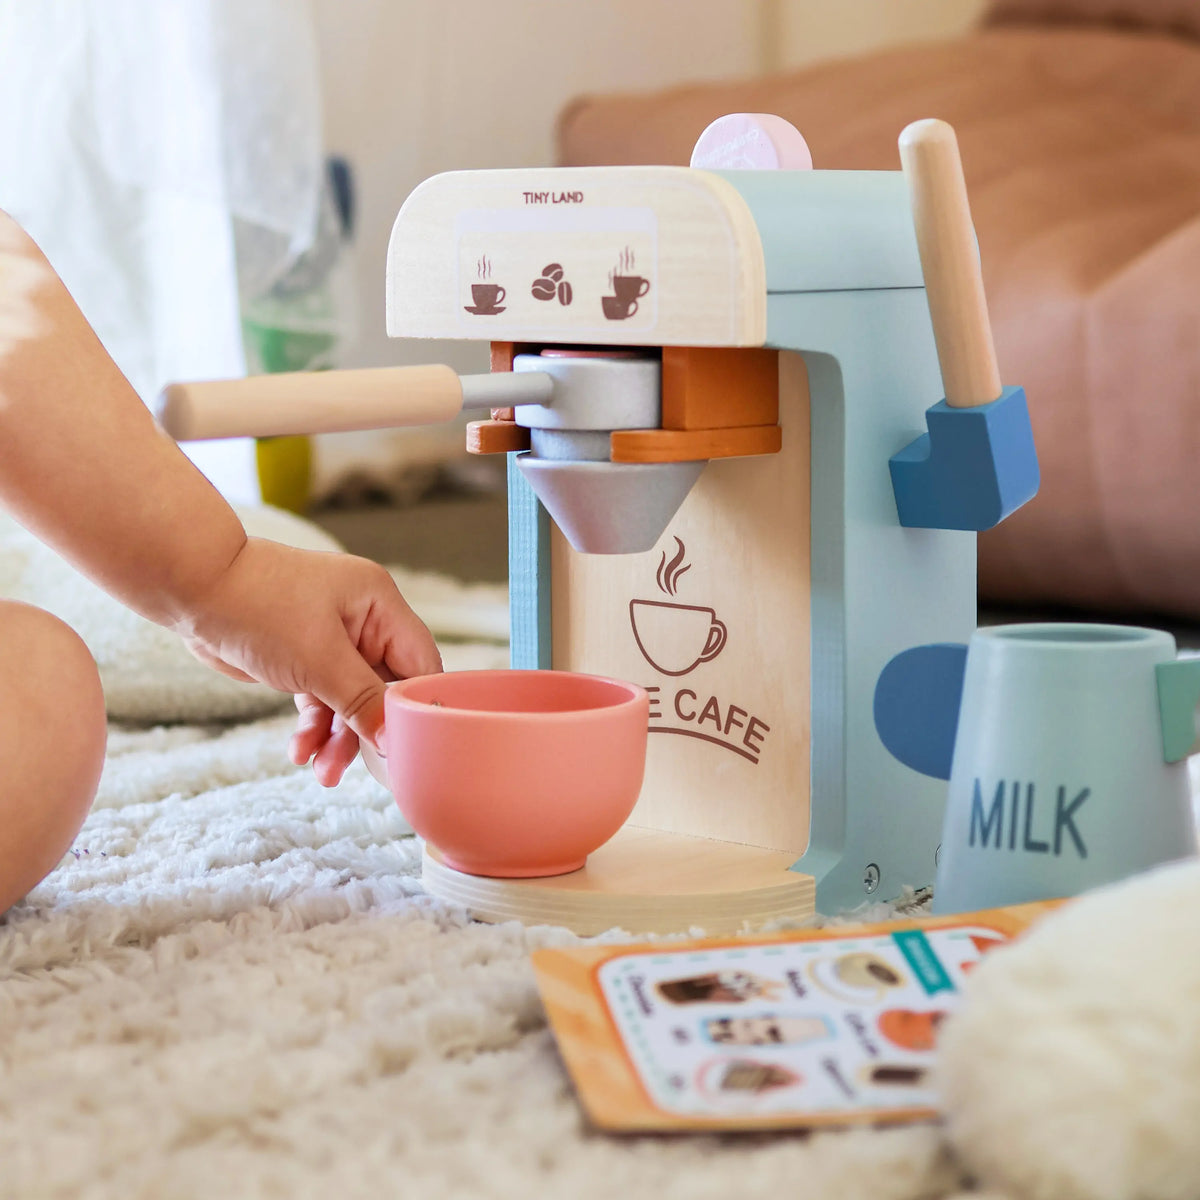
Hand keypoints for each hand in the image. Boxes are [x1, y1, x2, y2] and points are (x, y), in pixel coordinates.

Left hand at [176, 537, 441, 785]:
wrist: (191, 589)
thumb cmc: (258, 605)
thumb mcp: (319, 659)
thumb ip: (363, 702)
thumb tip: (394, 740)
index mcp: (380, 604)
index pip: (419, 662)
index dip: (417, 706)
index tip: (412, 747)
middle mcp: (363, 620)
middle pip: (385, 687)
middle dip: (370, 730)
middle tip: (365, 768)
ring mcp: (333, 640)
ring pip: (350, 700)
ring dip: (338, 737)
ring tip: (324, 772)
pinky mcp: (304, 658)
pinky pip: (321, 700)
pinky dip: (313, 726)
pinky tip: (301, 751)